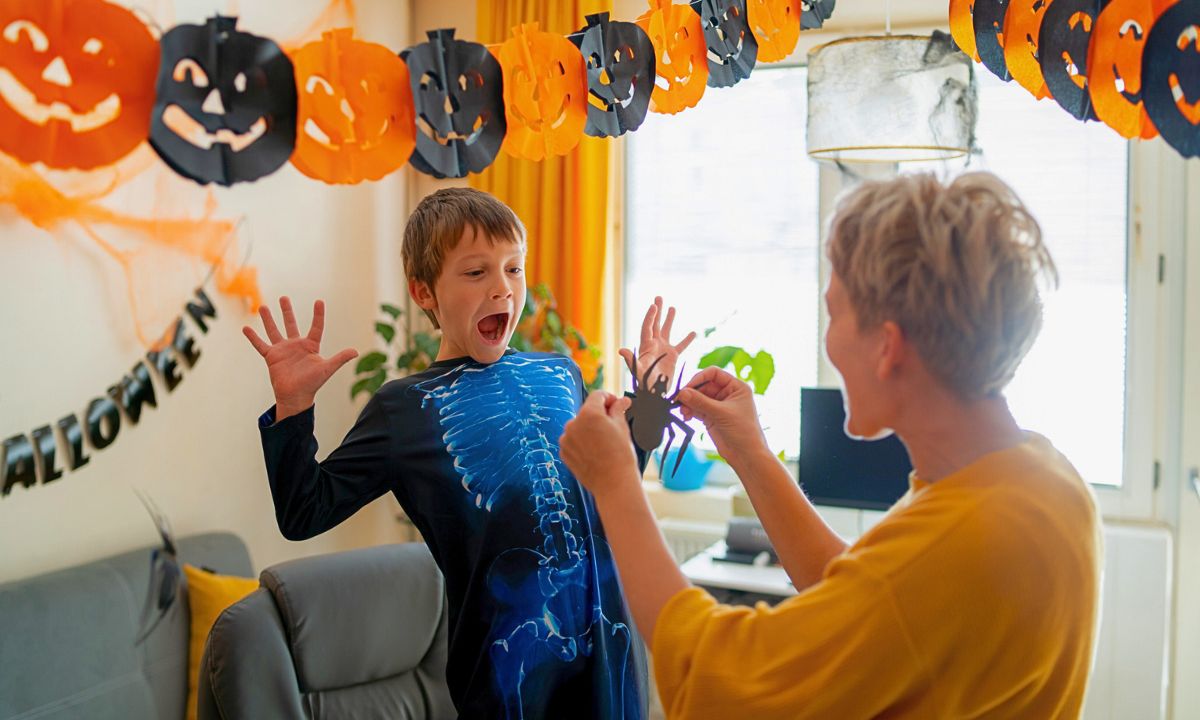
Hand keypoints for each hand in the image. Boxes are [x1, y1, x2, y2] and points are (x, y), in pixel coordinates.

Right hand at [243, 297, 358, 420]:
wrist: (295, 396)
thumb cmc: (312, 384)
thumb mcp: (327, 369)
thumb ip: (340, 359)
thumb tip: (356, 351)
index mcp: (310, 346)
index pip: (316, 327)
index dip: (318, 315)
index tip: (319, 301)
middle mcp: (296, 346)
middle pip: (291, 324)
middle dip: (287, 311)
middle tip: (284, 298)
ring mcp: (283, 350)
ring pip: (274, 331)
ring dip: (268, 319)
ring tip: (263, 306)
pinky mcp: (271, 357)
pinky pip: (261, 345)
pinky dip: (253, 337)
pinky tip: (246, 328)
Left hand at [561, 392, 639, 497]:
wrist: (613, 483)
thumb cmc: (621, 455)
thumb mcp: (622, 427)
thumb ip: (618, 409)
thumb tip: (622, 400)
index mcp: (589, 413)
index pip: (598, 396)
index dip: (610, 398)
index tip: (617, 405)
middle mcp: (573, 423)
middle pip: (588, 411)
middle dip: (600, 415)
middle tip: (615, 426)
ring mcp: (566, 439)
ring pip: (580, 426)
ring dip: (590, 429)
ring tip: (605, 443)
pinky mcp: (564, 452)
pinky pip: (573, 441)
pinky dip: (583, 442)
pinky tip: (595, 452)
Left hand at [620, 296, 695, 391]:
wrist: (654, 394)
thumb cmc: (644, 384)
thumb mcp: (638, 371)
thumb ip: (631, 360)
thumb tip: (621, 350)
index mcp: (645, 346)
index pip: (647, 327)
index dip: (650, 316)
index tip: (654, 306)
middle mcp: (654, 345)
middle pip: (655, 324)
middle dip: (657, 311)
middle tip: (658, 297)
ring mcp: (663, 350)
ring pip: (667, 331)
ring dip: (669, 320)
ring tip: (673, 307)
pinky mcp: (672, 357)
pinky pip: (681, 346)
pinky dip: (687, 340)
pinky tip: (693, 332)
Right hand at [676, 367, 768, 465]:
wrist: (746, 455)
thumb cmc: (743, 431)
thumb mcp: (721, 413)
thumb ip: (700, 401)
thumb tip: (682, 392)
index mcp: (736, 387)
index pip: (714, 373)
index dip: (700, 378)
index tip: (687, 387)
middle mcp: (727, 394)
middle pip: (703, 386)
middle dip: (691, 393)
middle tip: (679, 401)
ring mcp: (718, 406)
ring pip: (698, 398)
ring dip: (689, 403)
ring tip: (683, 412)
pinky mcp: (711, 417)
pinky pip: (696, 409)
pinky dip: (690, 411)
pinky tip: (686, 417)